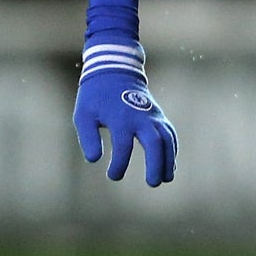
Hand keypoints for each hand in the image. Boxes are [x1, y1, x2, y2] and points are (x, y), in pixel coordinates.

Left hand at [74, 56, 176, 186]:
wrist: (113, 72)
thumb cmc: (95, 98)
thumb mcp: (83, 115)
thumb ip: (88, 137)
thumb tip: (93, 160)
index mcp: (120, 117)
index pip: (123, 146)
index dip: (119, 164)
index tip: (112, 175)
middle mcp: (140, 116)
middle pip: (154, 142)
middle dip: (156, 164)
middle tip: (152, 183)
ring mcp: (152, 116)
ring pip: (167, 139)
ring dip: (169, 160)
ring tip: (166, 179)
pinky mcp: (159, 116)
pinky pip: (170, 134)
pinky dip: (172, 150)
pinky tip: (169, 166)